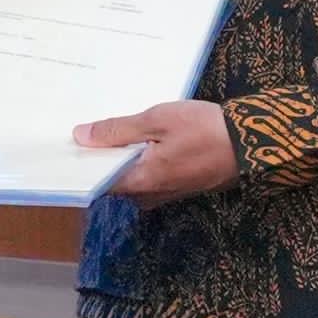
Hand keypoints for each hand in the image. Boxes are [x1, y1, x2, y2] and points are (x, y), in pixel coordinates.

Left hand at [77, 99, 237, 198]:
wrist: (252, 144)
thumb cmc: (203, 130)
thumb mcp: (157, 120)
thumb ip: (117, 130)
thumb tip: (80, 136)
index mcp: (138, 183)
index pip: (94, 181)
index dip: (79, 162)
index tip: (66, 143)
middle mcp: (146, 196)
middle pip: (110, 178)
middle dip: (99, 156)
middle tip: (85, 126)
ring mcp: (162, 194)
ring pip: (129, 176)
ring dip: (120, 155)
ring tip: (110, 127)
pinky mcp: (175, 186)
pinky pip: (146, 175)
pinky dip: (138, 158)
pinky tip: (138, 137)